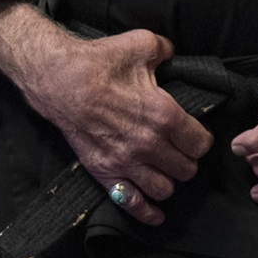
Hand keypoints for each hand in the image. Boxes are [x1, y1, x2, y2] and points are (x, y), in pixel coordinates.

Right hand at [0, 1, 211, 224]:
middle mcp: (148, 144)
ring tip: (161, 168)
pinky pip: (132, 203)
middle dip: (185, 159)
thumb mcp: (140, 44)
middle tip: (176, 150)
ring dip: (167, 180)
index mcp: (163, 115)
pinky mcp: (104, 171)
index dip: (199, 138)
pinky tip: (155, 213)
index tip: (192, 134)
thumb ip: (166, 49)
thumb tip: (173, 54)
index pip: (201, 143)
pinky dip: (147, 212)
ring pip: (165, 189)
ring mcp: (125, 162)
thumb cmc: (97, 62)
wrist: (55, 79)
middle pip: (187, 169)